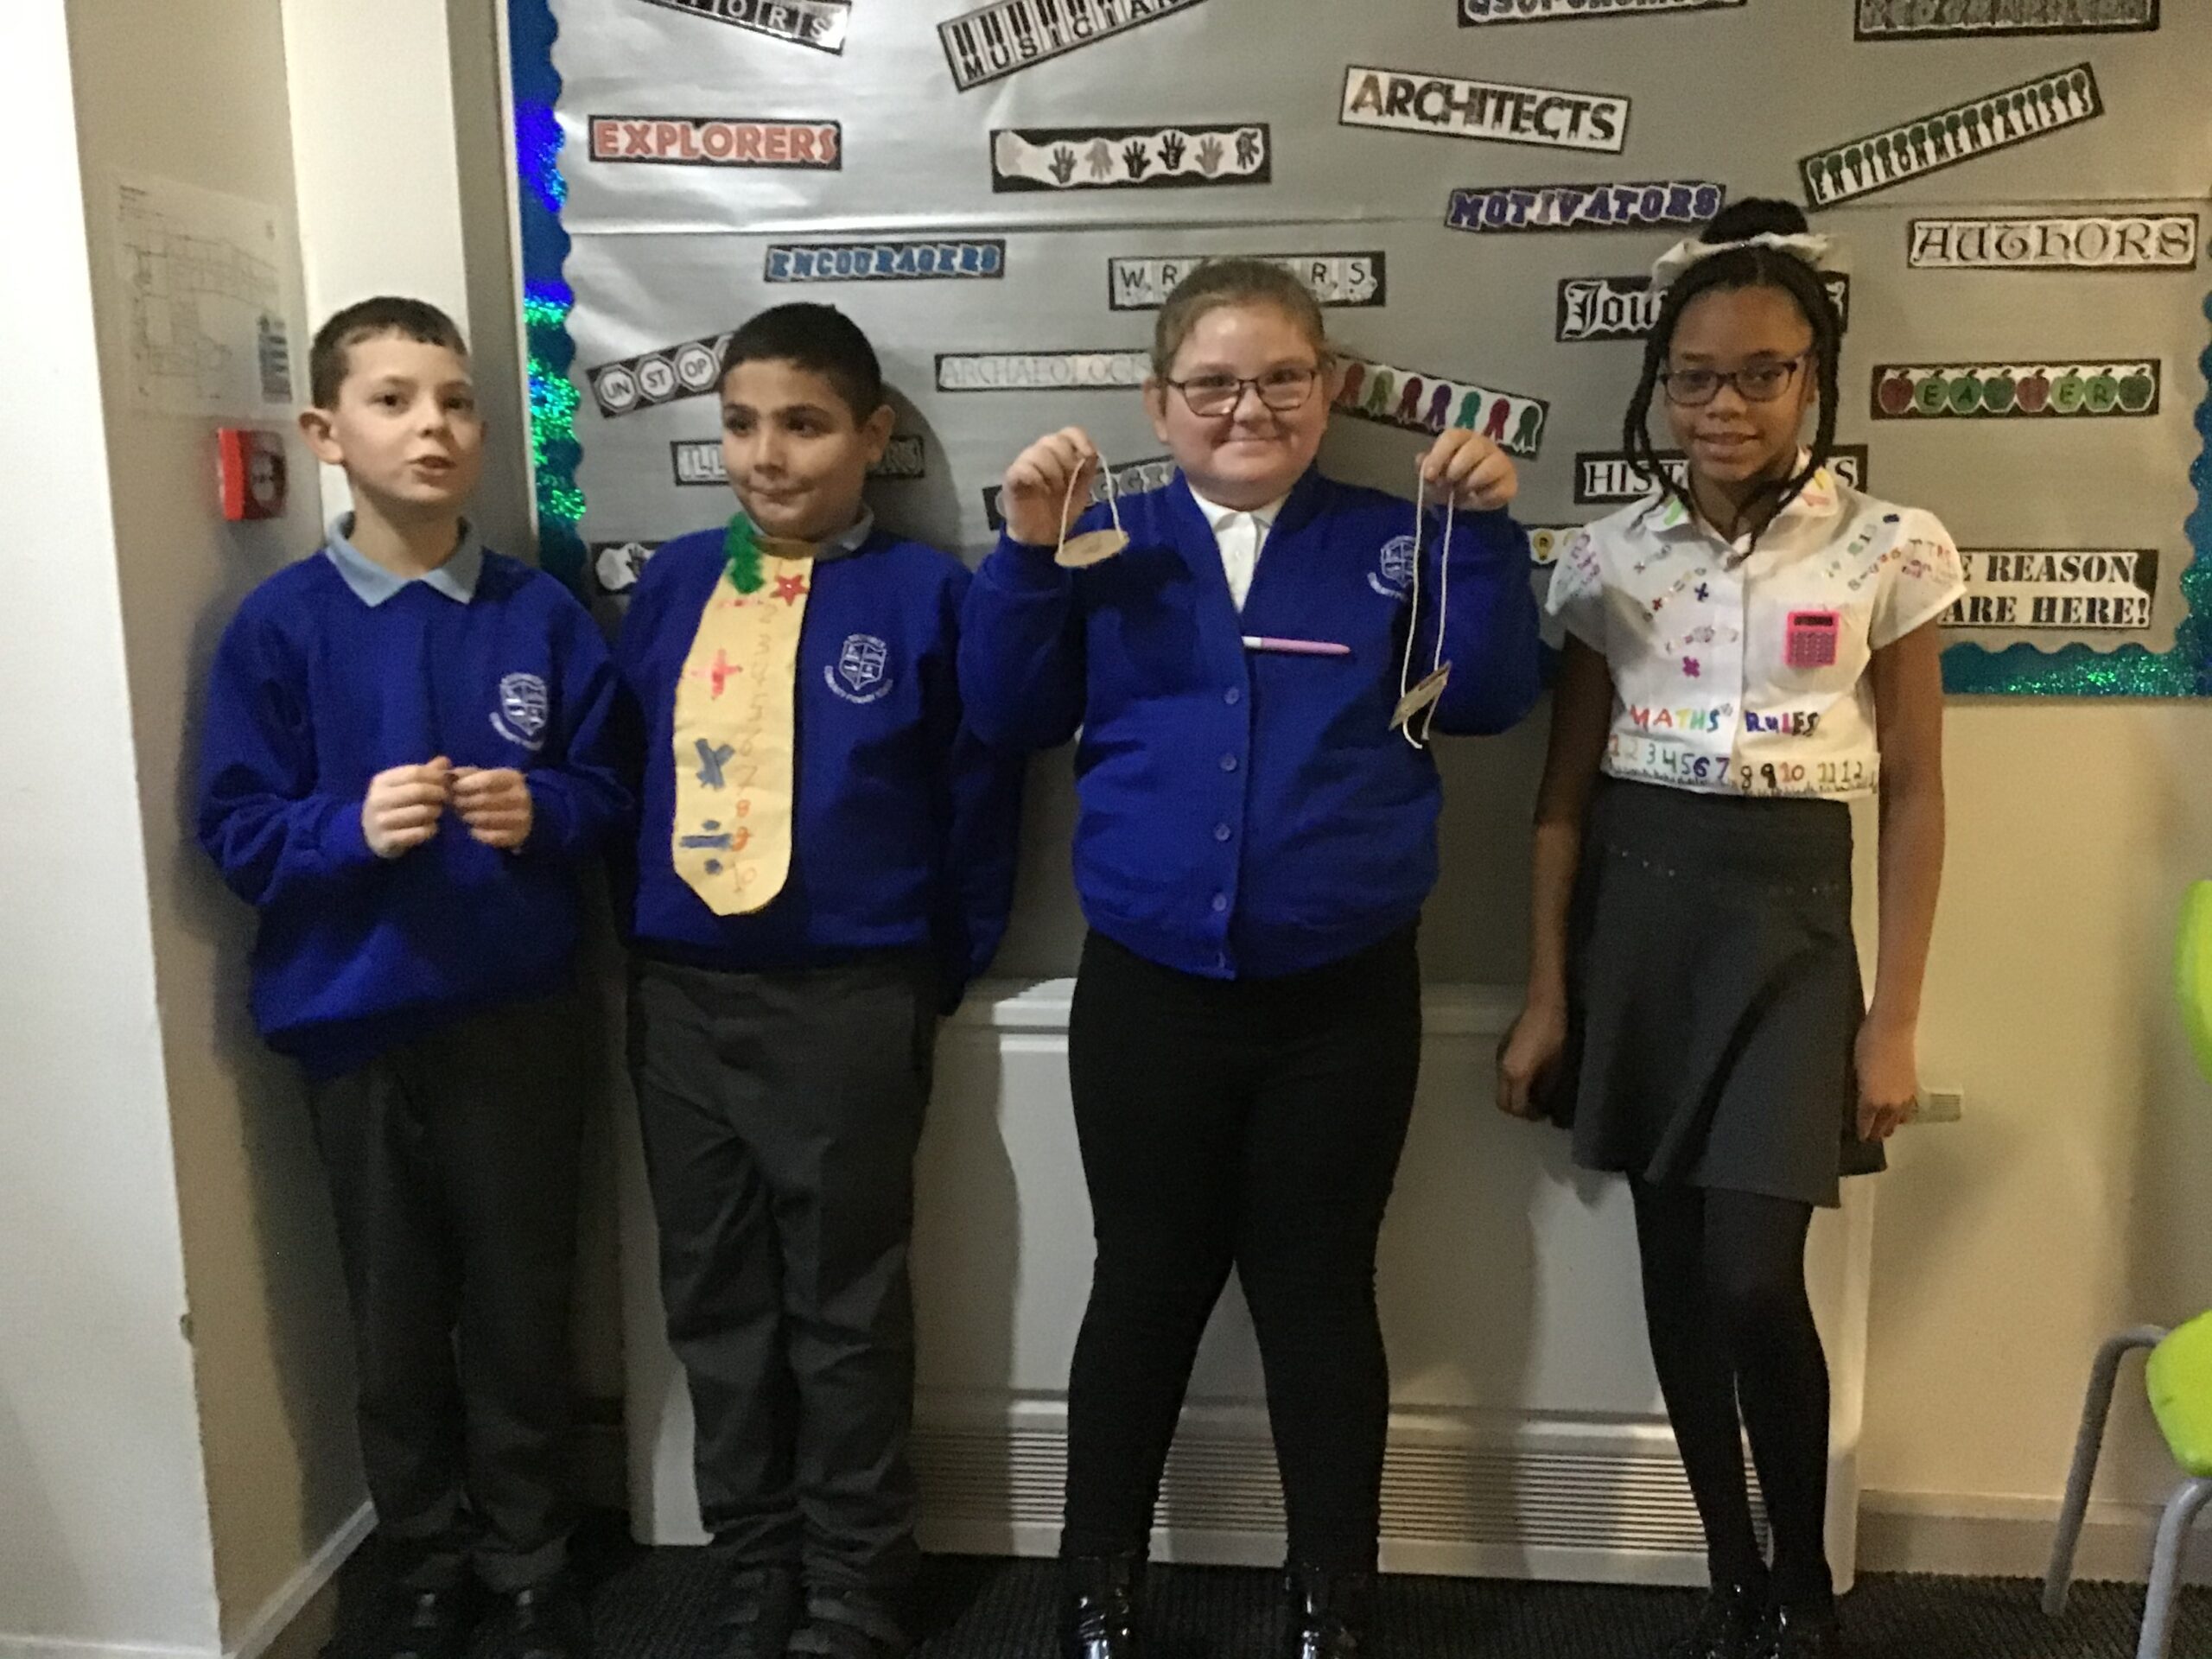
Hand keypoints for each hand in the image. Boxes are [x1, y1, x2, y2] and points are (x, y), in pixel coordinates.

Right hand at [361, 758, 451, 857]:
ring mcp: (381, 821)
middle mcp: (378, 799)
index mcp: (381, 781)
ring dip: (437, 811)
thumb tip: (445, 761)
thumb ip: (424, 773)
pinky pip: (420, 832)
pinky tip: (431, 827)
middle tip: (447, 797)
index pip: (415, 772)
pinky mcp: (387, 840)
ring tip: (438, 811)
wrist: (369, 835)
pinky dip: (431, 829)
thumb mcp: (403, 786)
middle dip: (439, 793)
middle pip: (419, 791)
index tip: (447, 781)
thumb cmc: (393, 805)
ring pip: (422, 812)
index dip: (436, 776)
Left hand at [449, 766, 533, 849]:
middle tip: (455, 804)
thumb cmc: (494, 792)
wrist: (518, 814)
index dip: (467, 784)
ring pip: (487, 819)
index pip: (488, 780)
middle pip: (485, 799)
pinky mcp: (518, 835)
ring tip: (463, 815)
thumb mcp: (483, 778)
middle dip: (465, 802)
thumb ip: (465, 775)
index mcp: (514, 778)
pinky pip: (492, 837)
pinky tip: (474, 829)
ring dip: (469, 817)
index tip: (454, 788)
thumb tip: (447, 775)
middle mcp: (522, 797)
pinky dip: (478, 833)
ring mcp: (522, 817)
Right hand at [1000, 428, 1099, 548]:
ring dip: (1051, 473)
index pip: (1070, 432)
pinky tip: (1040, 490)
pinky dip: (1035, 479)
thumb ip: (1087, 469)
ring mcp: (1026, 463)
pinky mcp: (1012, 477)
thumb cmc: (1062, 508)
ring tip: (1052, 491)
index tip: (1087, 457)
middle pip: (1055, 441)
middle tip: (1066, 485)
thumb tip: (1089, 453)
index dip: (1080, 441)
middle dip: (1066, 463)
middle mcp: (1043, 452)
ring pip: (1039, 453)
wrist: (1042, 535)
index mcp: (1062, 452)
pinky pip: (1023, 468)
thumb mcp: (1082, 489)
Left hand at [1420, 428, 1517, 511]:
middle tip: (1449, 484)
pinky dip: (1483, 498)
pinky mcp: (1509, 482)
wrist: (1472, 500)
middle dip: (1456, 470)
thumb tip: (1422, 461)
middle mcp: (1483, 444)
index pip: (1452, 437)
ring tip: (1463, 491)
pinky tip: (1477, 498)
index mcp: (1462, 438)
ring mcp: (1500, 461)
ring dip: (1470, 484)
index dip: (1439, 456)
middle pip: (1472, 449)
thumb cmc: (1451, 480)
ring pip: (1488, 467)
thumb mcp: (1434, 475)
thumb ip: (1426, 467)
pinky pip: (1498, 489)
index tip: (1430, 476)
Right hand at [1496, 998, 1566, 1119]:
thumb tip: (1546, 1105)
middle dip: (1518, 1109)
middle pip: (1503, 1102)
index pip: (1517, 1107)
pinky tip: (1527, 1075)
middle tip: (1535, 1108)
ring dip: (1514, 1095)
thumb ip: (1547, 1090)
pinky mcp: (1502, 1048)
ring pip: (1501, 1088)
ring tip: (1532, 1091)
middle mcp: (1503, 1070)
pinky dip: (1512, 1082)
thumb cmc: (1555, 1036)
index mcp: (1517, 1075)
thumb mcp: (1557, 1067)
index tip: (1543, 1114)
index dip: (1530, 1115)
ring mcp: (1500, 1058)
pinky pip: (1503, 1074)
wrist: (1544, 1005)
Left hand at [1855, 1014, 1917, 1141]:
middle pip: (1882, 1129)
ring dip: (1887, 1126)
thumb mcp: (1854, 1069)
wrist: (1892, 1028)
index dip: (1860, 1133)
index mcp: (1872, 1101)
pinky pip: (1907, 1112)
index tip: (1857, 1137)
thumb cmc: (1866, 1044)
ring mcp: (1904, 1098)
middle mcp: (1890, 1105)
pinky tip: (1893, 1114)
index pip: (1865, 1126)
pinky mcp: (1912, 1090)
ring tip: (1879, 1126)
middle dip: (1873, 1133)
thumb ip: (1857, 1091)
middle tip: (1866, 1133)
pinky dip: (1899, 1116)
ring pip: (1896, 1123)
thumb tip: (1856, 1104)